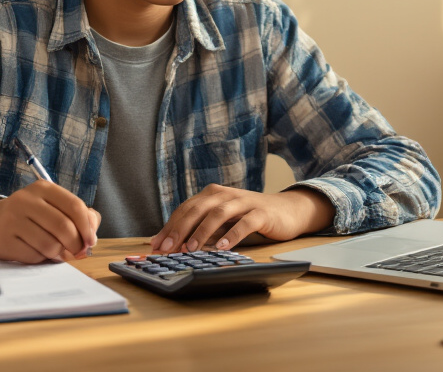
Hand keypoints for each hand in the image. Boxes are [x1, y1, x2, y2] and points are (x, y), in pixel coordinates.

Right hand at [0, 182, 100, 262]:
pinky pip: (34, 256)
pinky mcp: (4, 239)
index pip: (74, 206)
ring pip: (50, 244)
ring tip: (56, 252)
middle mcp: (26, 200)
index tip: (91, 241)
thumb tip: (92, 235)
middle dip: (76, 245)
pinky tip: (37, 252)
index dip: (87, 227)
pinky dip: (41, 259)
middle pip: (63, 227)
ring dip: (59, 254)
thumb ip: (80, 216)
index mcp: (43, 188)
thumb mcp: (54, 207)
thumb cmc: (31, 216)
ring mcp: (13, 219)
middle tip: (77, 252)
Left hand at [149, 185, 333, 252]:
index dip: (170, 227)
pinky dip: (232, 235)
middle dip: (180, 229)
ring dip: (203, 232)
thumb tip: (169, 243)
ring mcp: (243, 202)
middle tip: (168, 248)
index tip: (156, 245)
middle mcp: (225, 195)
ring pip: (218, 214)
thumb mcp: (222, 220)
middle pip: (197, 209)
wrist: (286, 210)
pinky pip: (244, 223)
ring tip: (191, 248)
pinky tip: (223, 247)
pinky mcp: (261, 212)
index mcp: (212, 195)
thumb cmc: (248, 217)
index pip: (185, 209)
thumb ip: (199, 228)